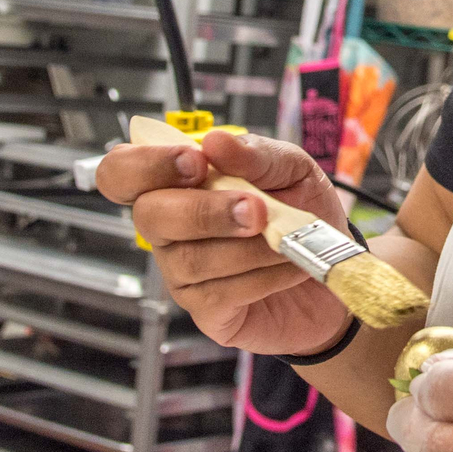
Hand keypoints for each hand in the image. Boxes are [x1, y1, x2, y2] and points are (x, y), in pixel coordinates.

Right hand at [94, 129, 351, 356]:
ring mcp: (181, 271)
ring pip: (191, 258)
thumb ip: (255, 154)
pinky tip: (287, 265)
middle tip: (257, 209)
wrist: (332, 266)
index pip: (121, 171)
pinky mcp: (206, 310)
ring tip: (286, 240)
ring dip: (247, 247)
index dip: (145, 165)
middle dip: (205, 211)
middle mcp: (168, 227)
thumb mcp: (291, 169)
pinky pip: (220, 293)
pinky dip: (262, 276)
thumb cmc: (300, 211)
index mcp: (176, 182)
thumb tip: (216, 141)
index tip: (195, 162)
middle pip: (149, 215)